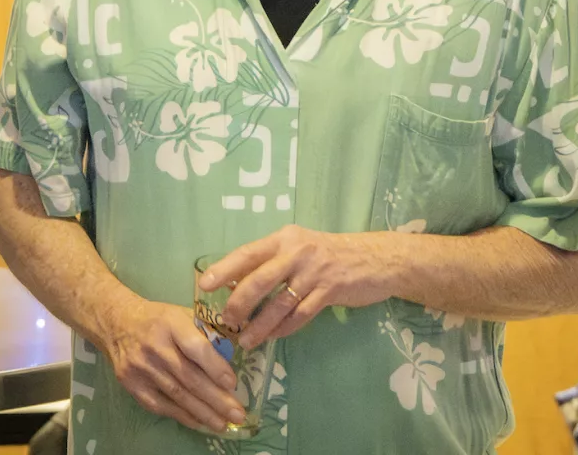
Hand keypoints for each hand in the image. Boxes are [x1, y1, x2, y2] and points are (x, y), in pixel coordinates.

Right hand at [103, 295, 245, 432]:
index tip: (233, 383)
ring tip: (223, 423)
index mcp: (171, 323)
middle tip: (237, 414)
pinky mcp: (132, 385)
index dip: (215, 367)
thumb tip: (231, 353)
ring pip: (177, 395)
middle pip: (189, 377)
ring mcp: (141, 368)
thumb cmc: (157, 318)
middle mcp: (155, 346)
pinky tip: (199, 422)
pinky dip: (182, 416)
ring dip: (202, 412)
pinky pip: (161, 405)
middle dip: (216, 398)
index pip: (196, 348)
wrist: (116, 322)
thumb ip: (203, 330)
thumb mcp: (180, 313)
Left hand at [199, 225, 395, 348]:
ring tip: (245, 340)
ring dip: (259, 325)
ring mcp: (314, 271)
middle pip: (260, 279)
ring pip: (279, 303)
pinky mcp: (330, 291)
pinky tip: (274, 337)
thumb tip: (235, 281)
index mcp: (285, 238)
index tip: (204, 285)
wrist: (373, 258)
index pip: (248, 252)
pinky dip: (284, 328)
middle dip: (239, 303)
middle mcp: (297, 251)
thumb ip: (271, 261)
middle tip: (226, 321)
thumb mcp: (298, 248)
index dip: (225, 268)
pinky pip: (300, 315)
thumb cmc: (328, 253)